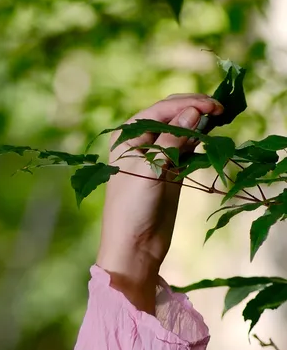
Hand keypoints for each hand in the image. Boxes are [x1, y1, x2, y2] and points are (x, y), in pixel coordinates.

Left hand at [96, 93, 221, 308]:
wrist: (135, 244)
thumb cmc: (132, 206)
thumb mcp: (150, 169)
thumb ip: (171, 141)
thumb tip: (193, 113)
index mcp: (127, 138)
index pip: (159, 110)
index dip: (186, 104)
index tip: (212, 105)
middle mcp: (140, 143)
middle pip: (171, 117)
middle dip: (195, 109)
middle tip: (221, 109)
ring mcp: (157, 157)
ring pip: (182, 131)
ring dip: (200, 124)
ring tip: (221, 119)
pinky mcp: (171, 171)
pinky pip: (188, 148)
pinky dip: (201, 141)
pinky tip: (212, 136)